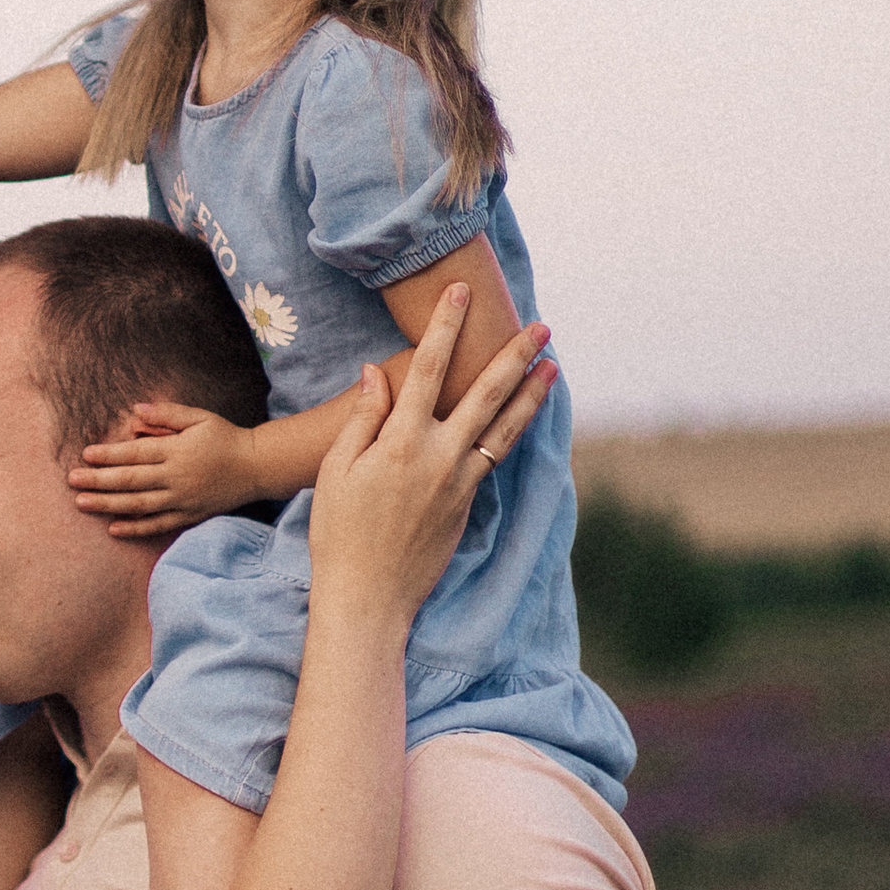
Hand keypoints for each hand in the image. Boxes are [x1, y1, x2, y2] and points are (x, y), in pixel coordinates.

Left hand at [72, 399, 258, 539]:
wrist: (256, 467)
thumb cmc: (225, 437)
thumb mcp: (199, 417)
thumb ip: (167, 414)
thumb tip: (136, 410)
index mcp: (176, 450)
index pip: (135, 453)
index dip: (108, 454)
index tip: (85, 455)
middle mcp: (176, 477)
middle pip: (130, 481)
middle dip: (98, 481)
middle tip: (71, 481)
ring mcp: (182, 499)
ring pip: (138, 505)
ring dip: (107, 504)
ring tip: (81, 503)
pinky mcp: (189, 515)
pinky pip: (158, 525)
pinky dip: (135, 528)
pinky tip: (112, 528)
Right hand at [306, 291, 554, 629]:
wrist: (368, 597)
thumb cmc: (339, 533)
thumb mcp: (336, 469)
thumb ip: (363, 418)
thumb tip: (376, 373)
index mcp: (401, 443)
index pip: (428, 369)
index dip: (446, 327)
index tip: (459, 293)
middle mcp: (440, 457)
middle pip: (486, 394)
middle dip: (513, 355)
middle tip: (539, 325)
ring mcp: (461, 483)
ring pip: (506, 427)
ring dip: (531, 392)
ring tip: (552, 364)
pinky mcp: (469, 504)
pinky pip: (498, 457)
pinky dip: (516, 430)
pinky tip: (526, 414)